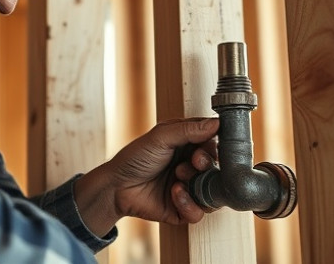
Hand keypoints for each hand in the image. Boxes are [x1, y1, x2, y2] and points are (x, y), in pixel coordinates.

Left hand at [74, 118, 218, 235]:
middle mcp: (191, 166)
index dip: (214, 145)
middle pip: (216, 168)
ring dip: (198, 183)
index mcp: (188, 146)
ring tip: (179, 177)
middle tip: (193, 162)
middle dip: (205, 164)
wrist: (116, 186)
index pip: (214, 144)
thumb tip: (217, 122)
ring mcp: (189, 188)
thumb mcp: (161, 137)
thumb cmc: (135, 157)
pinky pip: (200, 212)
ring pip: (212, 192)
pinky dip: (189, 203)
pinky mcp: (184, 209)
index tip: (207, 145)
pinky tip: (174, 193)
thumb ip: (189, 130)